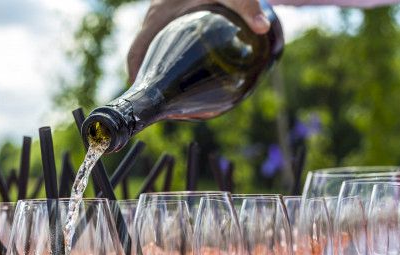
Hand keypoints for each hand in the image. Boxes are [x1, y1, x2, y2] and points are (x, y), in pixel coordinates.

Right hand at [127, 0, 270, 81]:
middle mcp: (156, 18)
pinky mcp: (173, 13)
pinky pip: (163, 37)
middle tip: (167, 101)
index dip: (136, 76)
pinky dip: (168, 54)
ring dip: (159, 67)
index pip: (136, 52)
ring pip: (153, 46)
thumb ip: (246, 7)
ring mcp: (163, 15)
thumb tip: (263, 28)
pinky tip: (189, 65)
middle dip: (151, 78)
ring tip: (178, 91)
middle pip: (143, 54)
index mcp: (160, 17)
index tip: (143, 95)